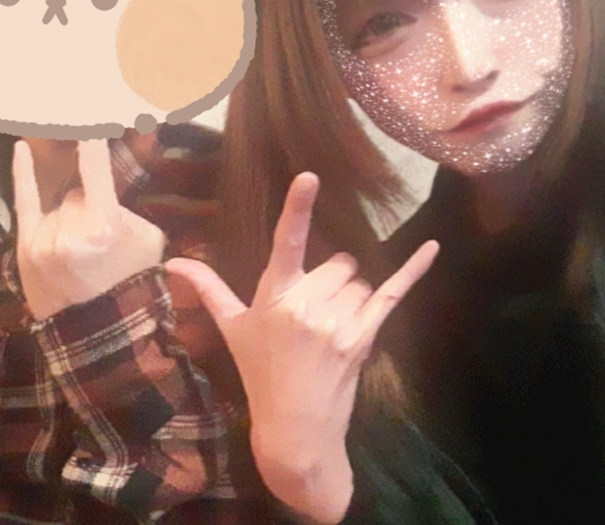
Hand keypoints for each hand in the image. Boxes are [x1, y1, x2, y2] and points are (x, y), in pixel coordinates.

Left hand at [13, 139, 166, 320]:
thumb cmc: (132, 282)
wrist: (100, 329)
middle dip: (87, 204)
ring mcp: (44, 239)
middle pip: (77, 193)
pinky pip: (25, 202)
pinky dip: (24, 175)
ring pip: (58, 204)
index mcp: (105, 224)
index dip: (93, 139)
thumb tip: (106, 177)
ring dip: (69, 215)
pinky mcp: (26, 249)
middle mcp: (70, 228)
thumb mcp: (148, 240)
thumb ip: (127, 207)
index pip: (95, 166)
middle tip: (98, 236)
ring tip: (80, 250)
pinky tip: (23, 149)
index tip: (92, 112)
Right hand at [165, 172, 438, 523]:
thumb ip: (208, 288)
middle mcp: (306, 304)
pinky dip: (414, 269)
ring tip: (334, 328)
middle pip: (338, 262)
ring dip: (353, 295)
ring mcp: (338, 322)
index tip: (309, 176)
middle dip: (332, 280)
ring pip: (361, 280)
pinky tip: (432, 246)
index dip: (297, 207)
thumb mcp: (232, 329)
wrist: (294, 428)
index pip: (285, 242)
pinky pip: (393, 293)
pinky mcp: (364, 337)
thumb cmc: (259, 372)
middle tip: (316, 315)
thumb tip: (172, 261)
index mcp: (274, 295)